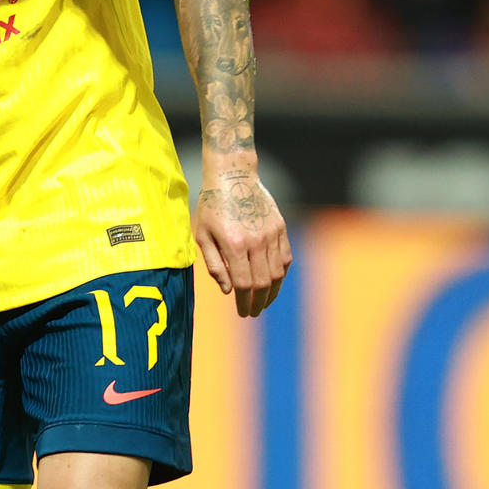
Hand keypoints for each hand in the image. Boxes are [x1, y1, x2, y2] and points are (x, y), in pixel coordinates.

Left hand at [194, 170, 290, 317]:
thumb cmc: (212, 206)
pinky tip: (273, 281)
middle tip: (253, 312)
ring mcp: (271, 234)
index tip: (243, 313)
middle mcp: (256, 241)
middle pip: (262, 283)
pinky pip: (285, 258)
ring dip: (272, 292)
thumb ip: (215, 264)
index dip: (244, 302)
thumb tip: (228, 290)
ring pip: (277, 273)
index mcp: (234, 245)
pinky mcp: (280, 228)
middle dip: (258, 302)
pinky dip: (281, 274)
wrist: (233, 175)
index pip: (243, 284)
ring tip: (263, 301)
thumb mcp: (203, 234)